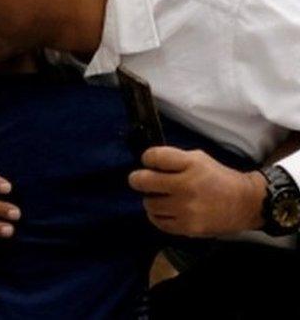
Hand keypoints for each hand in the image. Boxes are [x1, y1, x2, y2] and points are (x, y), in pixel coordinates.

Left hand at [128, 146, 265, 236]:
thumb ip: (173, 159)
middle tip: (140, 180)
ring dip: (151, 199)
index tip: (149, 162)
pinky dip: (158, 215)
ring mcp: (186, 209)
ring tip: (160, 197)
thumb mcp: (199, 159)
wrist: (246, 203)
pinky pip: (158, 221)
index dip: (147, 158)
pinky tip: (166, 210)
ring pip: (149, 203)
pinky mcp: (187, 227)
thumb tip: (147, 164)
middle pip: (143, 181)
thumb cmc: (217, 178)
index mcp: (191, 164)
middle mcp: (187, 186)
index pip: (154, 156)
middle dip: (138, 179)